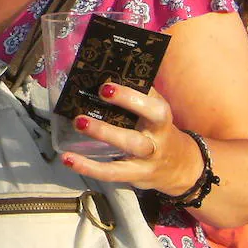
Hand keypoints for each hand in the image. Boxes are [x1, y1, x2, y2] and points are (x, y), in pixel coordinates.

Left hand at [58, 82, 202, 196]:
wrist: (178, 167)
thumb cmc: (155, 131)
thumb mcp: (151, 114)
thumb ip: (133, 97)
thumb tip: (98, 72)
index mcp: (160, 116)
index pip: (152, 103)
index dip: (130, 94)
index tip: (106, 85)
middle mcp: (157, 136)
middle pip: (148, 119)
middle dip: (125, 105)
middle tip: (97, 93)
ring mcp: (147, 157)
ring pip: (129, 146)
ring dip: (103, 133)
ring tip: (78, 122)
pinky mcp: (134, 175)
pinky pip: (111, 173)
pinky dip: (89, 167)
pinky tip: (68, 158)